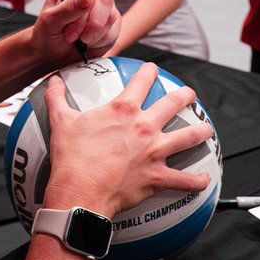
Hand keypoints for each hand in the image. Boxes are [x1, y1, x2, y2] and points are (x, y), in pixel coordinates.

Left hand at [30, 0, 118, 64]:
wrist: (57, 52)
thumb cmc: (49, 33)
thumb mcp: (50, 22)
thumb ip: (66, 8)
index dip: (79, 5)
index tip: (70, 26)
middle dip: (90, 23)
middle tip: (73, 37)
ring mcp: (103, 2)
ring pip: (111, 15)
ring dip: (93, 34)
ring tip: (78, 39)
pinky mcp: (113, 18)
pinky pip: (114, 28)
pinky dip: (100, 40)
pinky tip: (88, 41)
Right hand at [42, 65, 212, 216]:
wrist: (80, 191)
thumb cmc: (71, 157)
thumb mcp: (61, 122)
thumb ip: (57, 98)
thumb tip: (52, 81)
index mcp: (123, 110)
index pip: (141, 82)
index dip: (149, 72)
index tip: (153, 69)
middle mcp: (143, 127)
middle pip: (172, 104)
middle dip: (184, 96)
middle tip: (189, 94)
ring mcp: (154, 152)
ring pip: (187, 138)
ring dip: (200, 132)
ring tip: (207, 129)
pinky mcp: (157, 177)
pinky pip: (183, 180)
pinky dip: (196, 182)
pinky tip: (204, 180)